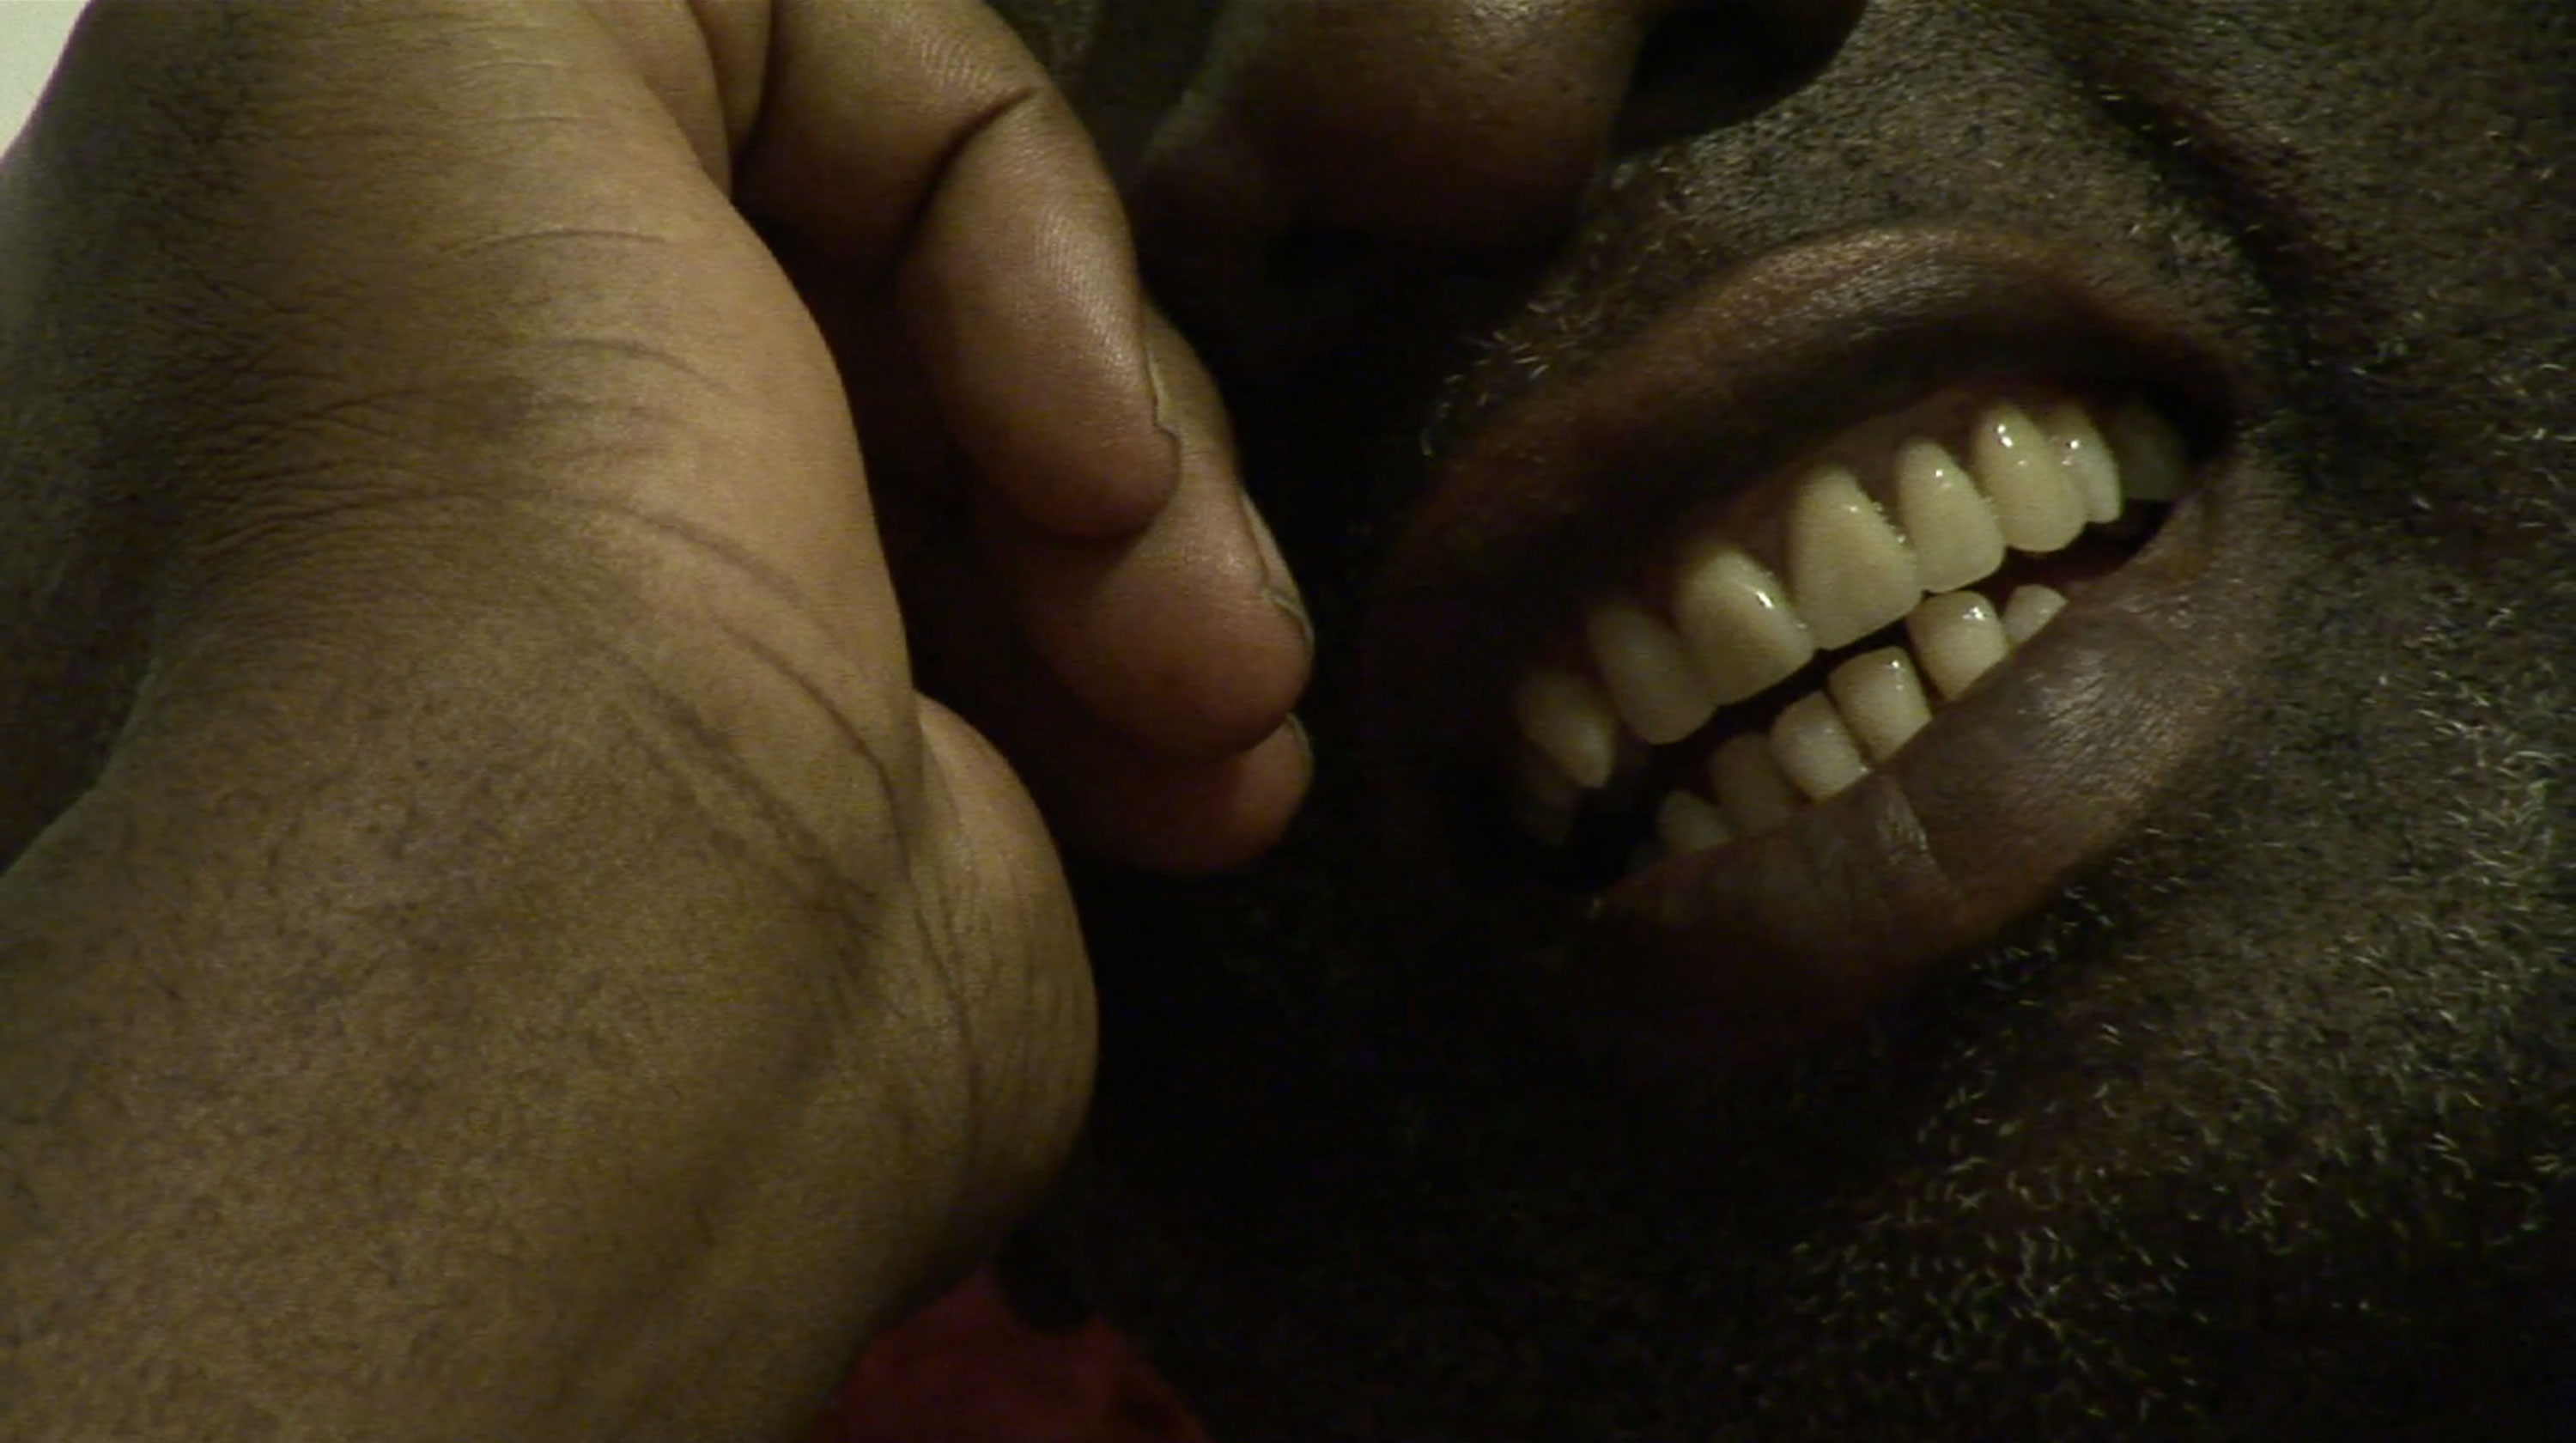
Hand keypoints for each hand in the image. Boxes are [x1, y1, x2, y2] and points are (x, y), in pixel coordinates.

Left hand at [0, 3, 1305, 1438]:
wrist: (603, 1011)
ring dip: (1169, 531)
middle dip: (1081, 359)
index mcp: (405, 219)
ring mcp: (740, 596)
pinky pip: (1125, 616)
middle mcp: (564, 394)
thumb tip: (802, 52)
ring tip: (1188, 688)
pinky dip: (1190, 676)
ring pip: (1073, 428)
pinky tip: (1197, 776)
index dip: (937, 150)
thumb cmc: (502, 491)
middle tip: (1110, 508)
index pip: (765, 62)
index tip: (1002, 312)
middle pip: (941, 249)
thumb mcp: (432, 7)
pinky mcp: (899, 771)